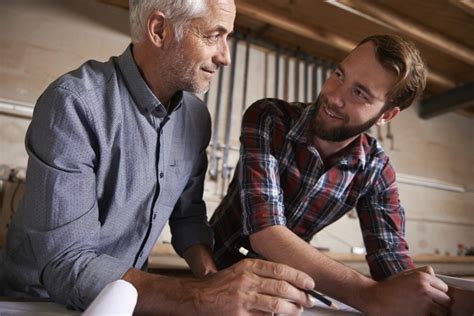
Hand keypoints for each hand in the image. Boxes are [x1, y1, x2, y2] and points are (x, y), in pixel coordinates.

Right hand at [185, 258, 315, 314]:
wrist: (198, 297)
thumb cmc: (220, 284)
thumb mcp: (240, 271)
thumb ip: (260, 273)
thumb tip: (286, 282)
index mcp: (248, 267)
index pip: (280, 269)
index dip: (299, 277)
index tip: (310, 283)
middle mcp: (247, 281)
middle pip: (282, 287)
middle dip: (300, 295)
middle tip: (309, 300)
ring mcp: (244, 299)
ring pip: (277, 304)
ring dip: (292, 309)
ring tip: (298, 310)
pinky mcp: (240, 315)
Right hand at [364, 266, 450, 315]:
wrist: (375, 299)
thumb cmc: (389, 287)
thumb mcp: (404, 274)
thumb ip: (421, 272)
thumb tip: (434, 273)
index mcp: (422, 277)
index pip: (444, 287)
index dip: (438, 292)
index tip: (431, 295)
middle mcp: (425, 289)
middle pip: (446, 300)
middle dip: (440, 303)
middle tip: (430, 304)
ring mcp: (424, 304)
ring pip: (443, 312)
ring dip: (436, 312)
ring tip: (426, 310)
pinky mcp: (421, 315)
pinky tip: (419, 313)